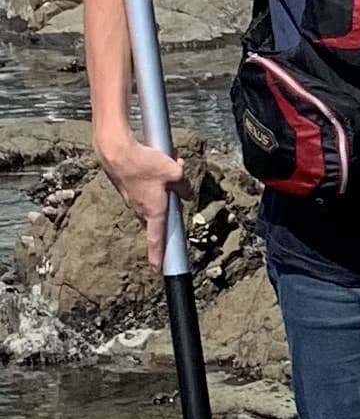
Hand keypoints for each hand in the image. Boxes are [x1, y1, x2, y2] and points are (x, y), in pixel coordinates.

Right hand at [96, 136, 190, 270]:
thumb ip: (184, 186)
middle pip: (158, 219)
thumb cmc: (144, 162)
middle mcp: (140, 208)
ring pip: (153, 202)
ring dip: (163, 190)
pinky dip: (154, 179)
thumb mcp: (174, 172)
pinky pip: (146, 189)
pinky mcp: (127, 188)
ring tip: (170, 168)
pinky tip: (158, 162)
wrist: (115, 150)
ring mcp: (131, 199)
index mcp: (153, 210)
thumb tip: (186, 194)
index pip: (157, 238)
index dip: (159, 254)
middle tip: (175, 204)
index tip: (158, 267)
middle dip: (168, 213)